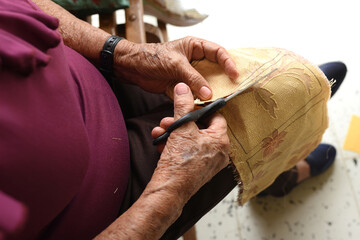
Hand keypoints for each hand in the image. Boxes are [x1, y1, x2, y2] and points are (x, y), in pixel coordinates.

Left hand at [113, 36, 238, 99]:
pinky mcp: (183, 85)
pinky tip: (205, 104)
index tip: (234, 74)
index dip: (228, 62)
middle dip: (223, 78)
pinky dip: (200, 99)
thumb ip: (193, 78)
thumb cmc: (152, 57)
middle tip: (232, 88)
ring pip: (206, 82)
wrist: (133, 68)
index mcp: (195, 46)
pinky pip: (196, 92)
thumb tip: (209, 93)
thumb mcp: (176, 64)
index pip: (217, 52)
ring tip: (220, 98)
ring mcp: (189, 73)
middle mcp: (195, 60)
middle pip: (215, 68)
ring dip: (212, 90)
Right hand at [150, 83, 229, 200]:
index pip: (215, 116)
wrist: (169, 190)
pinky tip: (160, 143)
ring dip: (174, 133)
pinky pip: (188, 151)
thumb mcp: (182, 128)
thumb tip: (183, 87)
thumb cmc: (180, 162)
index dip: (200, 108)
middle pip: (200, 128)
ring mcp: (208, 162)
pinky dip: (175, 146)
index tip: (187, 105)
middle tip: (167, 120)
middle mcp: (219, 152)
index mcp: (221, 141)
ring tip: (160, 131)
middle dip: (180, 122)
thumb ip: (183, 105)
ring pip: (191, 139)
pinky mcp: (197, 169)